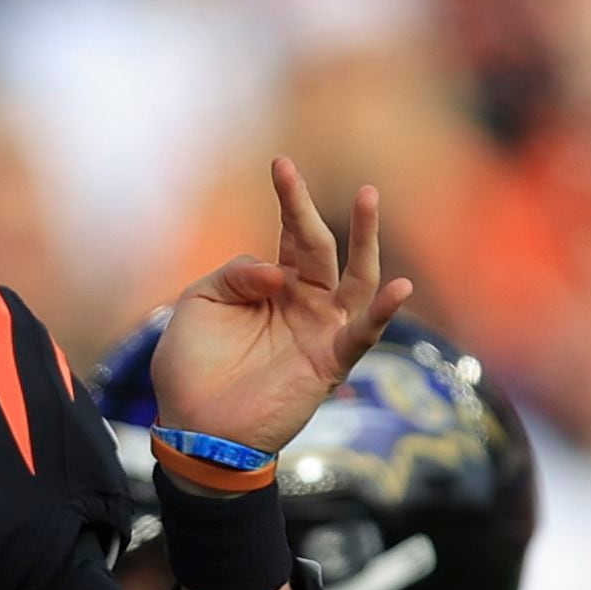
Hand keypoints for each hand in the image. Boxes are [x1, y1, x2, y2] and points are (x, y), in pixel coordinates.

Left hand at [151, 157, 411, 452]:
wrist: (193, 426)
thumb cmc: (191, 367)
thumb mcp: (197, 304)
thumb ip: (234, 275)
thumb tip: (278, 272)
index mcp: (273, 286)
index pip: (289, 234)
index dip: (288, 199)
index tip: (280, 163)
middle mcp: (304, 303)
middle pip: (323, 248)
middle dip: (321, 211)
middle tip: (340, 180)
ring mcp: (320, 331)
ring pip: (356, 280)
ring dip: (366, 241)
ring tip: (369, 201)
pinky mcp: (329, 362)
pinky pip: (363, 334)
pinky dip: (383, 312)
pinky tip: (399, 287)